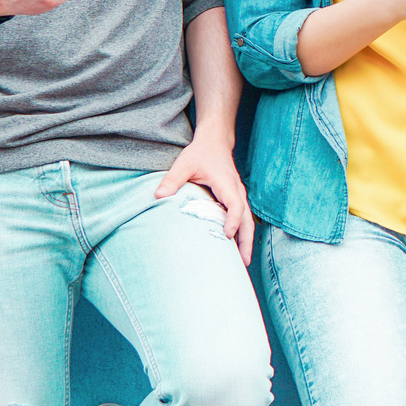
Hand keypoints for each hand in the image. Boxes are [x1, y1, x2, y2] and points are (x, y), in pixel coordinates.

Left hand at [156, 137, 254, 264]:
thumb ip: (172, 179)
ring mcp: (238, 196)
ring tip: (243, 262)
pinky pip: (242, 218)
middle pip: (247, 219)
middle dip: (246, 241)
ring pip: (247, 221)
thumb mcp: (184, 163)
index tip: (226, 235)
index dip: (232, 220)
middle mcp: (237, 192)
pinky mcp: (235, 198)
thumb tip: (157, 196)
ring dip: (246, 240)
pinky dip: (242, 233)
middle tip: (243, 262)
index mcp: (227, 184)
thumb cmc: (200, 153)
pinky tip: (236, 247)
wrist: (215, 142)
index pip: (235, 205)